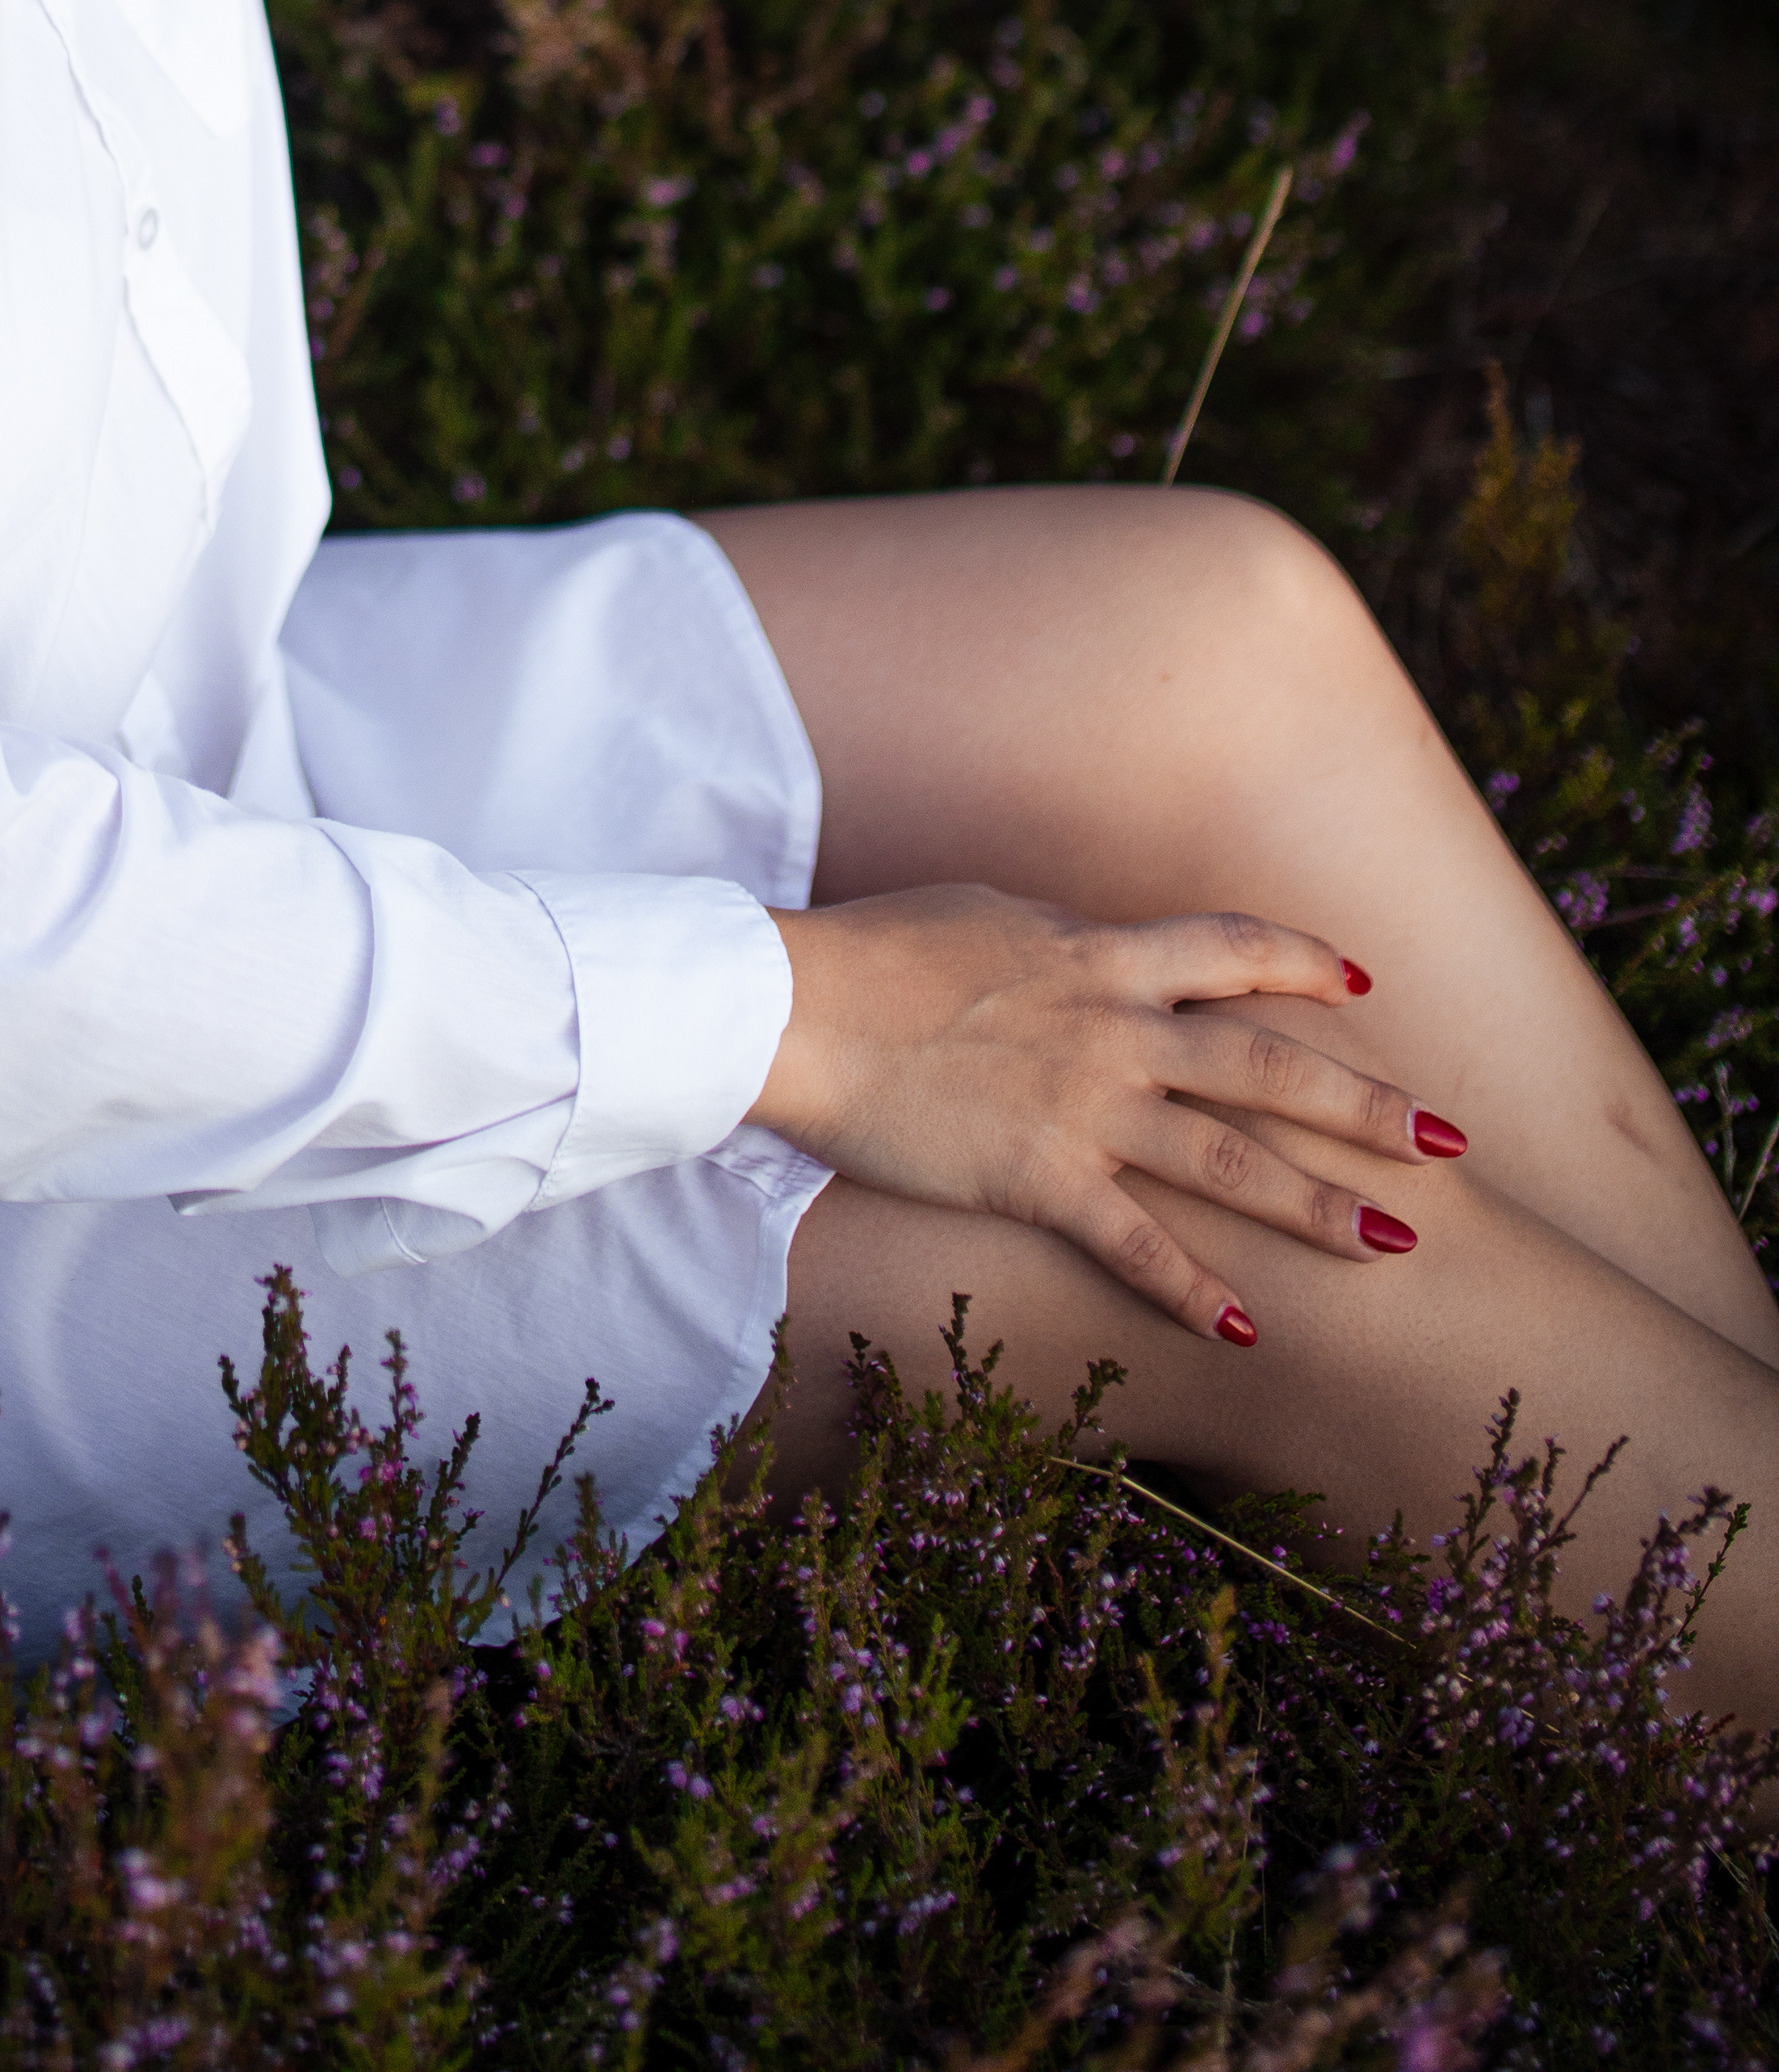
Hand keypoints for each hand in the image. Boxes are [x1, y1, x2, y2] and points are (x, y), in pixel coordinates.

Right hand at [753, 885, 1468, 1344]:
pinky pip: (1133, 1242)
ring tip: (1398, 1243)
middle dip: (1366, 1105)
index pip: (1231, 949)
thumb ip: (1060, 940)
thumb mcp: (988, 917)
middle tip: (1449, 1140)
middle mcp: (1114, 1028)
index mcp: (1101, 955)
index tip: (1364, 983)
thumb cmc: (878, 949)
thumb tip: (1095, 948)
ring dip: (1320, 1204)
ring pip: (1230, 1158)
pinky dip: (1191, 1288)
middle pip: (1268, 1064)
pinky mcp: (1037, 1175)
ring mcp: (1083, 1105)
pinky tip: (1244, 1328)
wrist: (796, 1006)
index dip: (1303, 962)